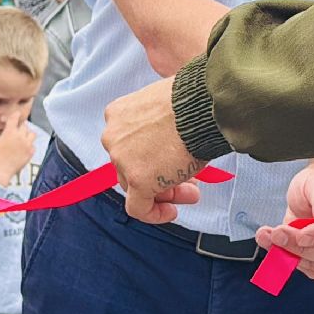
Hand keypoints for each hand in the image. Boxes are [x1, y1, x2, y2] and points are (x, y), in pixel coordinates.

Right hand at [0, 112, 36, 185]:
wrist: (0, 170)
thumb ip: (6, 132)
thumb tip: (10, 128)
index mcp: (10, 132)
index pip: (15, 117)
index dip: (16, 115)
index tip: (16, 114)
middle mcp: (20, 136)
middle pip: (24, 125)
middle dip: (20, 128)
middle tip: (16, 132)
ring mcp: (27, 144)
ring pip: (32, 133)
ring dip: (27, 135)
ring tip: (22, 140)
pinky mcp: (31, 152)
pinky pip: (32, 145)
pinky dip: (28, 146)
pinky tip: (22, 150)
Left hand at [102, 76, 203, 223]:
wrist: (200, 105)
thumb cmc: (193, 99)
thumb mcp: (167, 99)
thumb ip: (161, 116)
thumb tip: (172, 120)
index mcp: (119, 113)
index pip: (130, 144)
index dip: (152, 156)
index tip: (169, 161)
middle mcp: (113, 136)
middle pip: (132, 166)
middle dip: (160, 175)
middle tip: (188, 181)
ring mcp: (122, 158)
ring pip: (137, 185)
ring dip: (165, 192)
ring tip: (191, 194)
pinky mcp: (136, 179)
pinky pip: (138, 207)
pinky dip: (154, 213)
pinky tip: (171, 212)